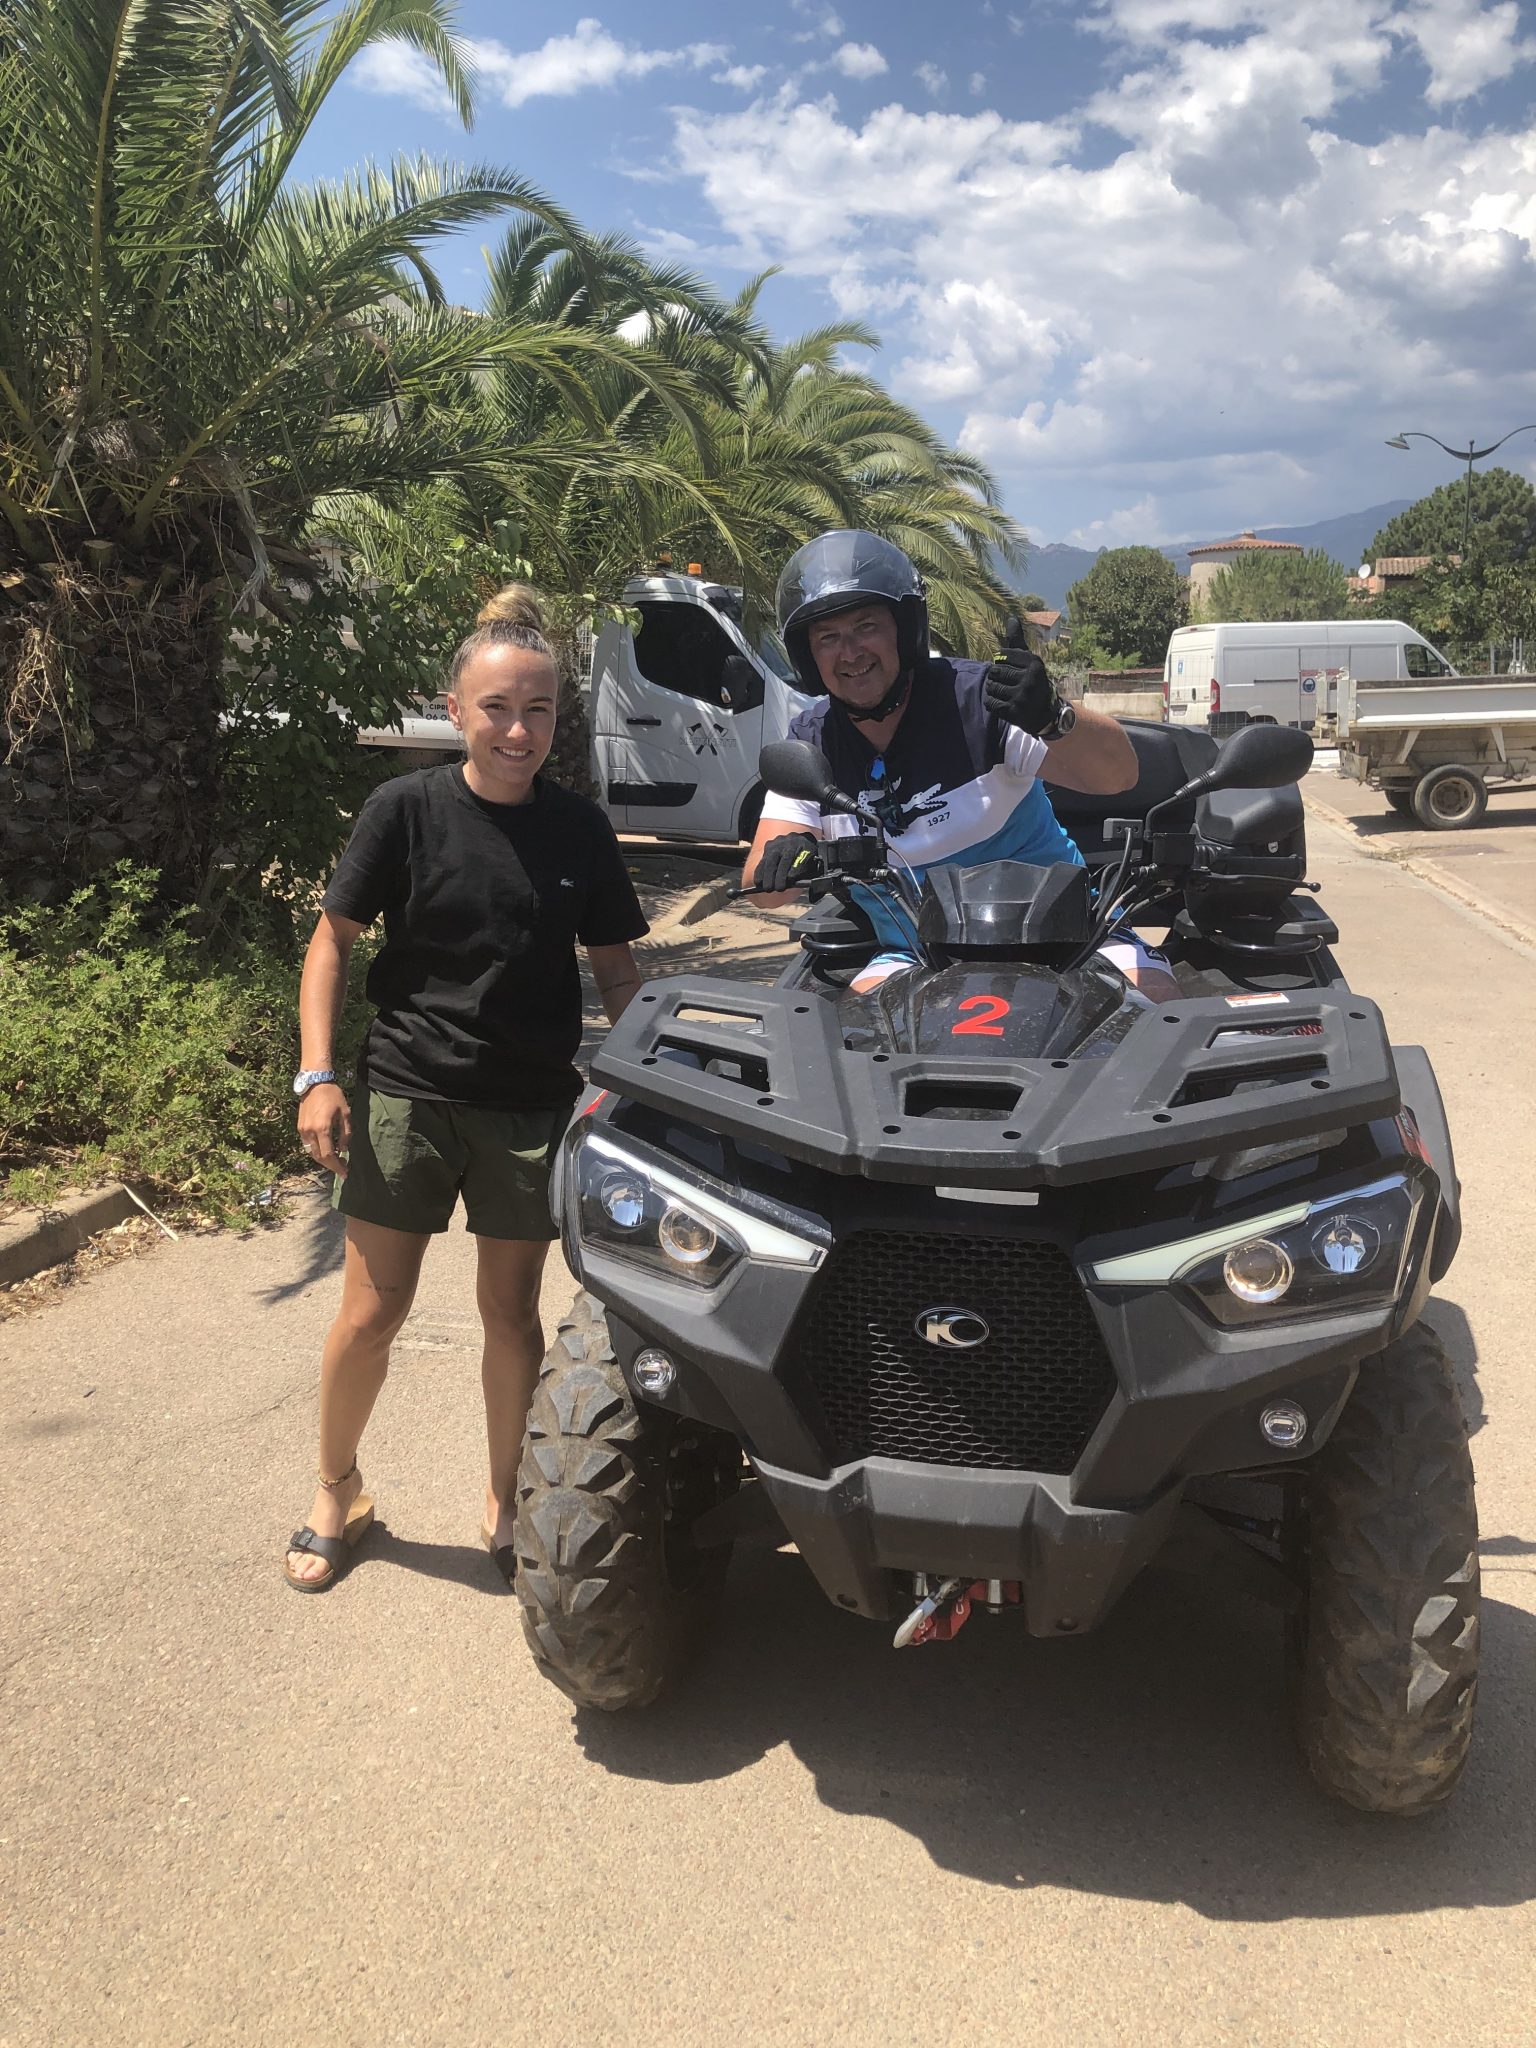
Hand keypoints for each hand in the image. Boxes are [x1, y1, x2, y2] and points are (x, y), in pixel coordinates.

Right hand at [298, 1082, 350, 1176]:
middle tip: (342, 1169)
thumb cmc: (333, 1096)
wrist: (314, 1083)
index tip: (345, 1173)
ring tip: (336, 1161)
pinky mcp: (300, 1128)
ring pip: (312, 1153)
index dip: (337, 1166)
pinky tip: (326, 1151)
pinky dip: (316, 1152)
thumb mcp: (345, 1114)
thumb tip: (344, 1150)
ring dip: (323, 1160)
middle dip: (331, 1166)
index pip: (329, 1155)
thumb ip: (346, 1134)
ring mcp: (303, 1130)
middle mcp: (310, 1132)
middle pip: (319, 1157)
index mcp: (323, 1128)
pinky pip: (307, 1146)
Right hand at [754, 831, 821, 892]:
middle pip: (785, 859)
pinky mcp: (769, 847)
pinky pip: (763, 861)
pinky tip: (758, 882)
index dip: (795, 869)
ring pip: (771, 860)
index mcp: (806, 846)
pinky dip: (759, 872)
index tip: (791, 880)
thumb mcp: (812, 864)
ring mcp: (779, 843)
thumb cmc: (807, 858)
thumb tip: (806, 886)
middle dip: (780, 875)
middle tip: (778, 889)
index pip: (801, 858)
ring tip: (768, 888)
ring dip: (768, 876)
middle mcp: (792, 842)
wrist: (800, 840)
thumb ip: (808, 874)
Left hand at [983, 615, 1059, 735]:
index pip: (1001, 655)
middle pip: (995, 672)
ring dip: (993, 691)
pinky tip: (1002, 704)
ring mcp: (1022, 696)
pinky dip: (992, 703)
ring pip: (991, 687)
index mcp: (1034, 662)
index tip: (1013, 671)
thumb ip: (1017, 641)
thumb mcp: (1029, 661)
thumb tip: (1011, 618)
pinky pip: (990, 702)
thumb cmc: (1032, 681)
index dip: (1002, 663)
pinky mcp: (1013, 711)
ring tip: (1006, 694)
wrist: (1044, 714)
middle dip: (997, 678)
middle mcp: (1030, 678)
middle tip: (1008, 684)